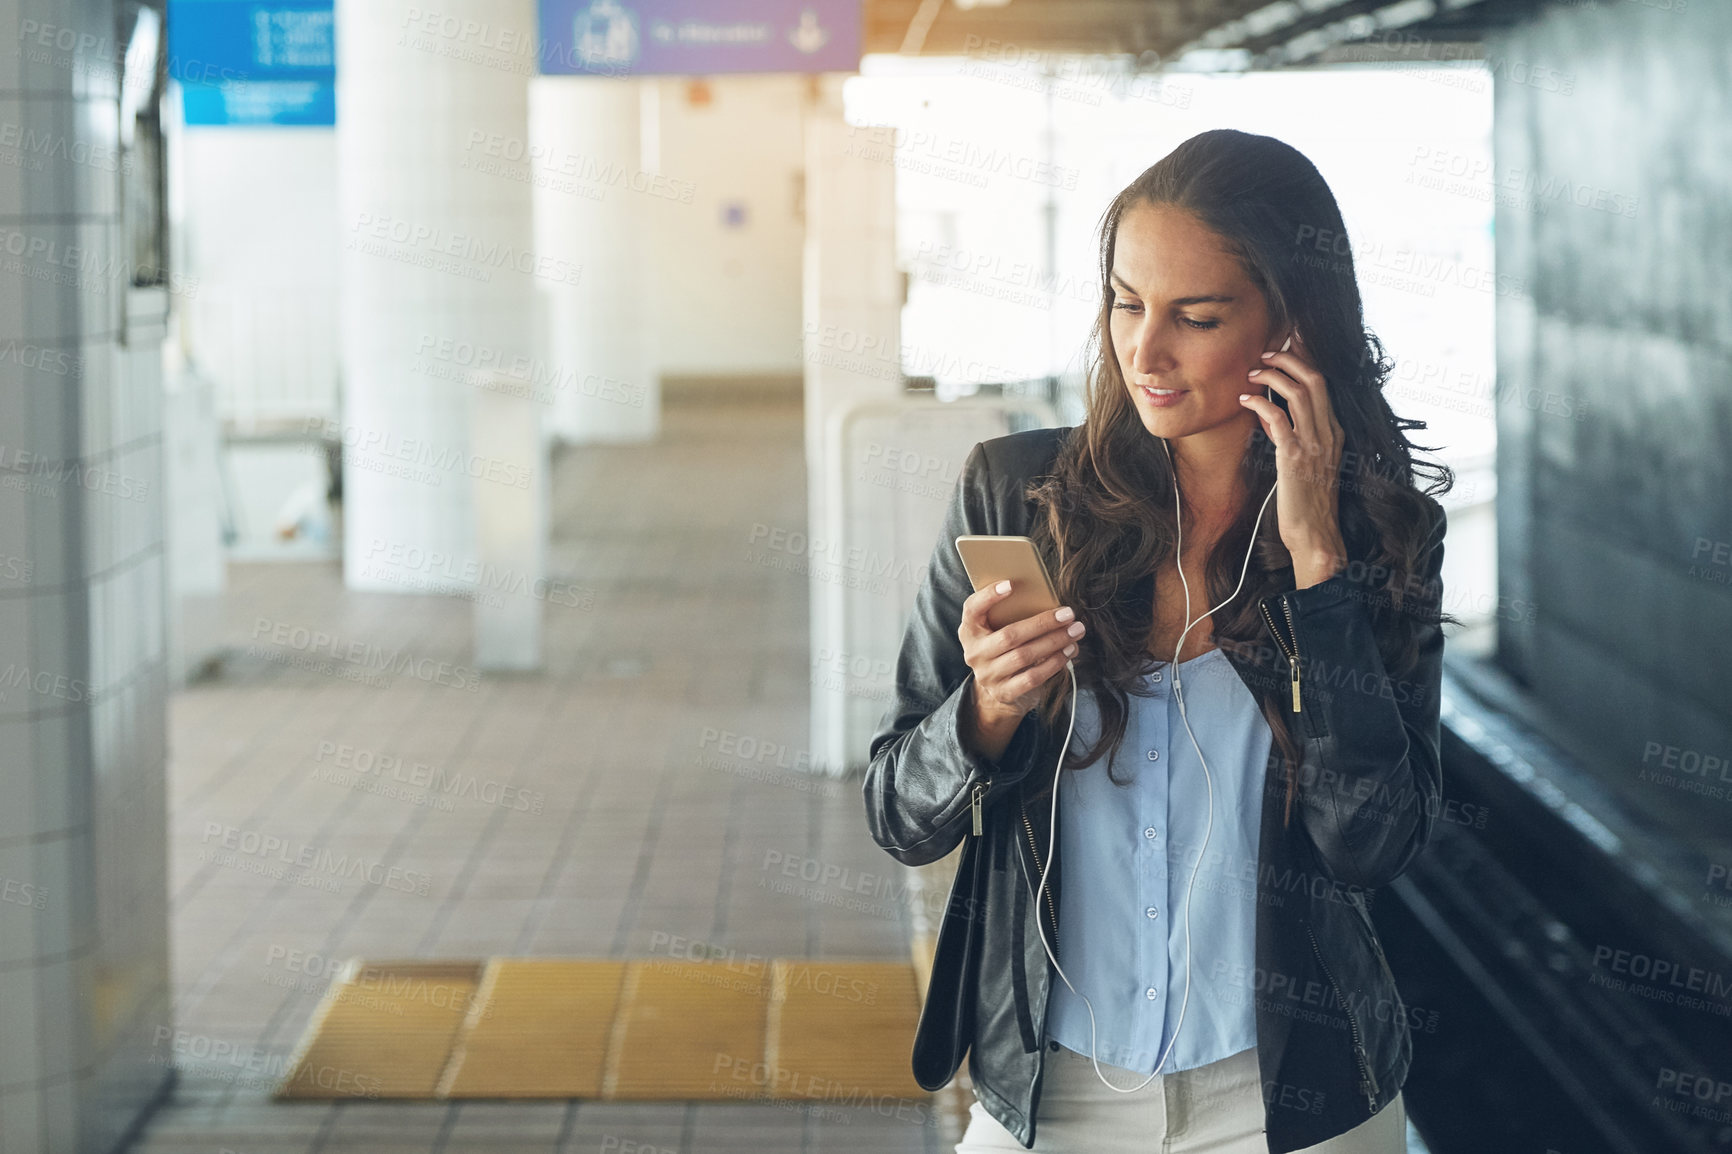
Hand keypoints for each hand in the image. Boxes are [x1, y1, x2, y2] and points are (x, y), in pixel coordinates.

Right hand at [958, 581, 1082, 720]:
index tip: (1011, 584)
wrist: (997, 688)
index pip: (972, 609)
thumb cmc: (1004, 648)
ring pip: (1023, 656)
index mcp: (969, 631)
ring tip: (1074, 632)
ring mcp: (988, 675)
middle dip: (1043, 623)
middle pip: (1009, 635)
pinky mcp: (1004, 692)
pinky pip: (1032, 677)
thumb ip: (1011, 615)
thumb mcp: (998, 630)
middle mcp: (975, 653)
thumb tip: (1051, 605)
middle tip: (1068, 614)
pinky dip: (1053, 663)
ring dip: (1054, 642)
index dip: (988, 596)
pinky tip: (1068, 651)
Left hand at [1238, 328, 1348, 587]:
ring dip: (1273, 377)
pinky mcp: (1295, 458)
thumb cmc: (1308, 503)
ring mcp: (1314, 445)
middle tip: (1265, 352)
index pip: (1323, 384)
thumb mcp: (1308, 464)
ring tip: (1252, 373)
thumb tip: (1275, 417)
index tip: (1286, 344)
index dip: (1305, 359)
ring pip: (1299, 392)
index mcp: (1334, 432)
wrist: (1316, 536)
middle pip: (1315, 379)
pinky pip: (1278, 419)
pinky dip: (1260, 404)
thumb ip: (1297, 438)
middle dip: (1289, 358)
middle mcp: (1328, 433)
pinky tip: (1245, 401)